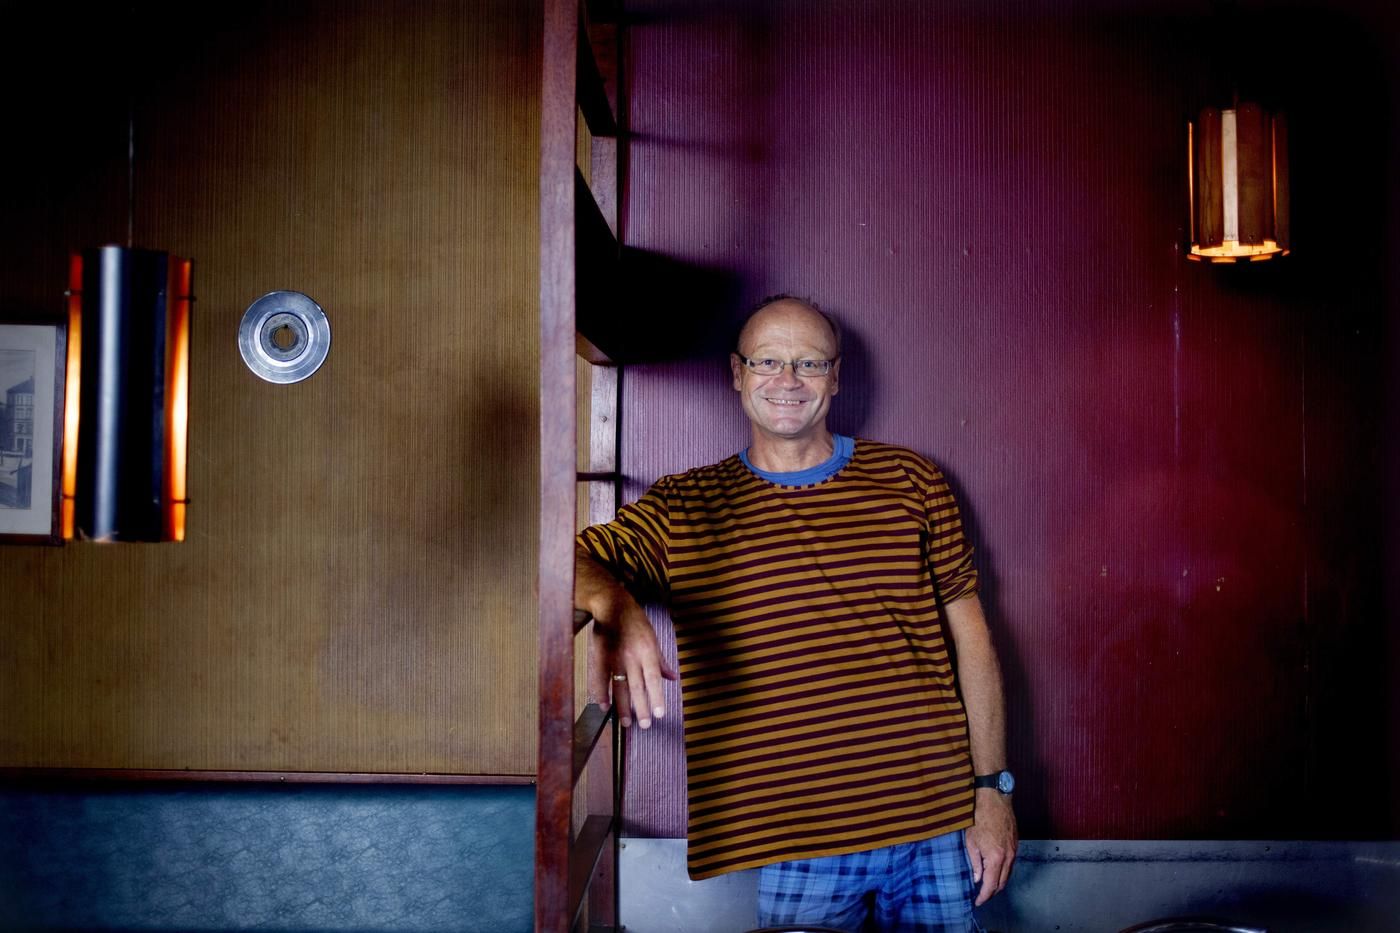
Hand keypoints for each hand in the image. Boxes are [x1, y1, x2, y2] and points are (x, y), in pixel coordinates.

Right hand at [587, 600, 677, 728]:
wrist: (612, 604)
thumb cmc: (636, 621)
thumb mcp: (653, 638)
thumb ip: (661, 660)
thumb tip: (673, 678)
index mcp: (647, 650)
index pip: (653, 678)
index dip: (656, 696)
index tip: (659, 714)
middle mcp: (631, 655)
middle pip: (637, 686)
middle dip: (641, 707)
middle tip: (644, 725)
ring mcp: (614, 656)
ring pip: (619, 686)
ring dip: (622, 706)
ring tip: (627, 723)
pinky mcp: (600, 656)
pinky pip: (600, 678)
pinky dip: (602, 693)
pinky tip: (605, 707)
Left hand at [965, 790, 1016, 905]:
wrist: (994, 798)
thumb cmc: (978, 817)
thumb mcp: (971, 841)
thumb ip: (975, 863)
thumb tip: (977, 878)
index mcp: (995, 858)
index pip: (991, 884)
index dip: (984, 896)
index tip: (977, 902)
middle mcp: (1008, 857)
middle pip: (1002, 882)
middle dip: (992, 892)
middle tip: (981, 896)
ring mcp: (1014, 850)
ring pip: (1008, 874)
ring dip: (998, 882)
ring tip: (987, 886)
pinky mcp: (1016, 843)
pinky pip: (1011, 863)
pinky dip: (1003, 871)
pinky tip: (995, 871)